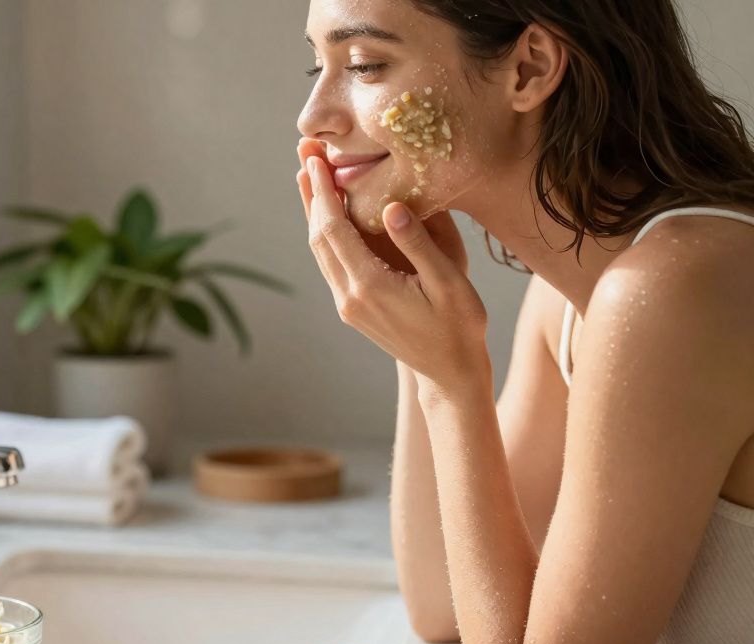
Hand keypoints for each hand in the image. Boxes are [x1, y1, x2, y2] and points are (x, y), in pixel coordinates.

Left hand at [294, 148, 489, 388]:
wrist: (450, 372)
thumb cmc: (459, 325)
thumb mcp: (450, 282)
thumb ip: (420, 244)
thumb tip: (390, 206)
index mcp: (370, 286)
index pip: (335, 229)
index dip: (324, 191)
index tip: (316, 158)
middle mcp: (349, 296)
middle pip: (318, 236)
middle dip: (311, 192)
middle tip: (305, 151)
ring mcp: (347, 304)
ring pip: (320, 250)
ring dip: (313, 210)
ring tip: (310, 172)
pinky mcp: (351, 307)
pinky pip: (330, 261)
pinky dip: (325, 231)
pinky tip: (328, 211)